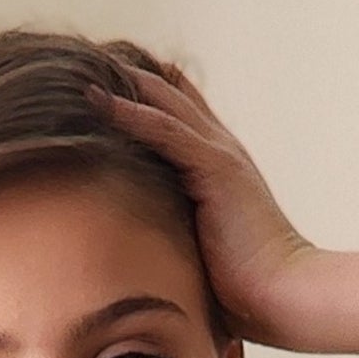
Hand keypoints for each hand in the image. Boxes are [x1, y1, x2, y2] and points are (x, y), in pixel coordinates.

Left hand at [91, 59, 318, 346]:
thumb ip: (180, 230)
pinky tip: (96, 100)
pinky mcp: (215, 168)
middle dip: (124, 76)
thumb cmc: (247, 289)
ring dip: (120, 83)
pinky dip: (129, 112)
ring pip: (163, 100)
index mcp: (219, 165)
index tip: (96, 88)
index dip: (140, 95)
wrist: (284, 296)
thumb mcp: (203, 249)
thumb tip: (144, 247)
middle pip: (168, 91)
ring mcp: (220, 154)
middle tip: (76, 61)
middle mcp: (221, 148)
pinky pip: (164, 128)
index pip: (178, 112)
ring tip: (74, 69)